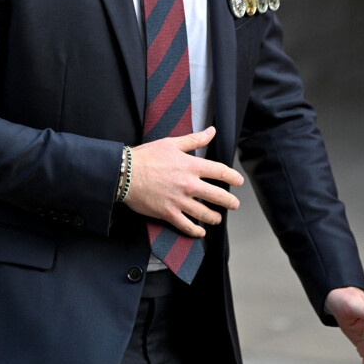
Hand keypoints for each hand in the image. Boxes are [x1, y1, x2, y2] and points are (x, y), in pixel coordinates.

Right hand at [124, 126, 242, 236]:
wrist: (125, 173)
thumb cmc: (146, 156)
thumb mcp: (171, 143)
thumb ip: (194, 139)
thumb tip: (211, 131)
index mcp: (191, 166)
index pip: (220, 172)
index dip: (232, 177)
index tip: (238, 181)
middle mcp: (189, 184)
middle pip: (218, 196)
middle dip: (229, 202)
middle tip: (234, 205)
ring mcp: (180, 201)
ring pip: (205, 214)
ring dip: (215, 217)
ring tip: (217, 218)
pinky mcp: (169, 213)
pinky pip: (187, 226)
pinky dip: (196, 231)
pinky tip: (201, 232)